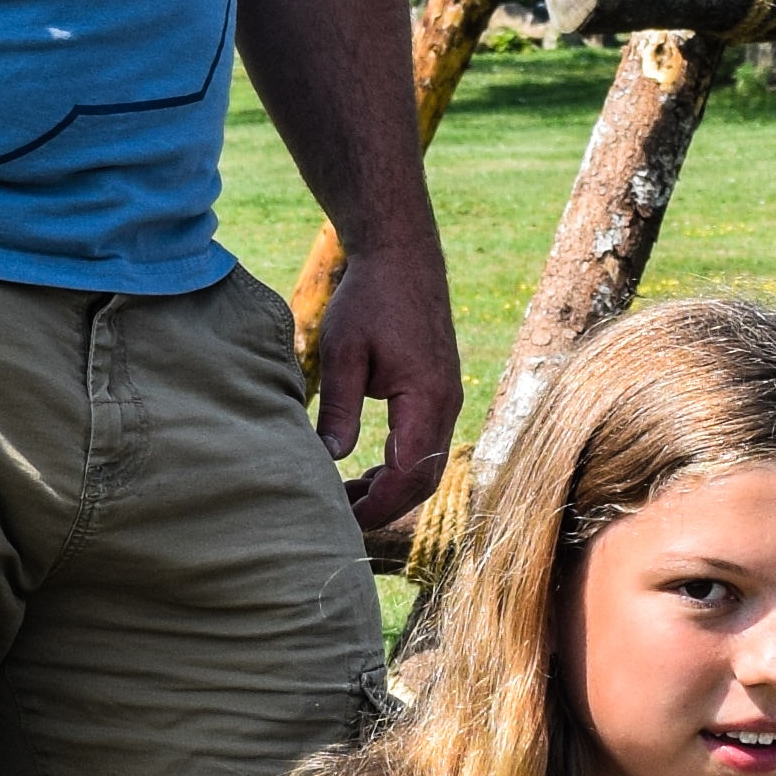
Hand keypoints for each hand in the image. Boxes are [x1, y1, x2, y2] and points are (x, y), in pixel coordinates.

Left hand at [316, 244, 460, 535]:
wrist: (402, 258)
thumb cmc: (370, 299)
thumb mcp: (342, 353)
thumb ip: (338, 409)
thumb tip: (329, 460)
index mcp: (427, 400)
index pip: (409, 475)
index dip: (376, 505)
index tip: (340, 517)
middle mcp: (446, 406)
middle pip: (424, 479)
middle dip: (385, 506)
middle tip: (339, 517)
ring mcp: (447, 400)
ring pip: (427, 465)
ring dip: (392, 488)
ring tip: (348, 496)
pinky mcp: (439, 393)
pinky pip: (425, 445)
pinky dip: (399, 466)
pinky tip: (367, 469)